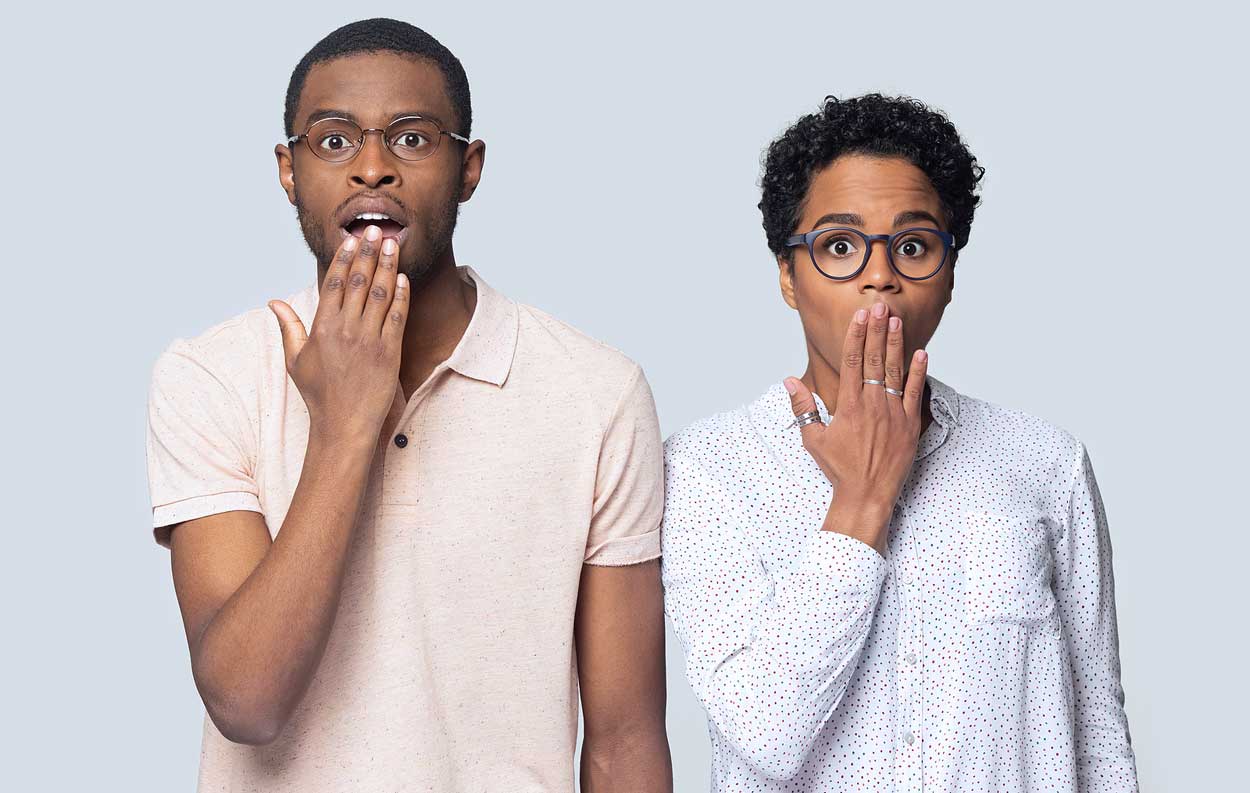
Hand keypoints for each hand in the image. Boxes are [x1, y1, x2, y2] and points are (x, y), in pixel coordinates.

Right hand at [267, 226, 409, 442]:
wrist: (344, 425)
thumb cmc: (319, 394)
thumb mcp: (296, 360)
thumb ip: (288, 327)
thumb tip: (273, 302)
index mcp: (322, 328)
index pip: (333, 283)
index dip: (343, 257)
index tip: (350, 238)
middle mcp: (345, 330)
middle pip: (357, 281)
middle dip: (367, 252)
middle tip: (375, 229)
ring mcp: (369, 340)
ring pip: (379, 294)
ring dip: (387, 265)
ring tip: (392, 243)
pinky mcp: (390, 352)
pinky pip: (397, 317)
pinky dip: (401, 295)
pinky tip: (403, 278)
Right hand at [785, 303, 927, 551]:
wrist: (867, 495)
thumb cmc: (839, 469)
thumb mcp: (814, 438)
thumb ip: (802, 407)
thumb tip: (789, 382)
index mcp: (849, 405)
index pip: (852, 362)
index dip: (856, 336)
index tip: (859, 317)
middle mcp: (873, 404)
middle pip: (875, 359)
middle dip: (876, 331)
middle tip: (880, 307)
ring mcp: (894, 413)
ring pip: (896, 371)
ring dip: (895, 344)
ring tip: (896, 322)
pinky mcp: (910, 425)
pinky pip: (916, 393)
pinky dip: (919, 372)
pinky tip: (920, 354)